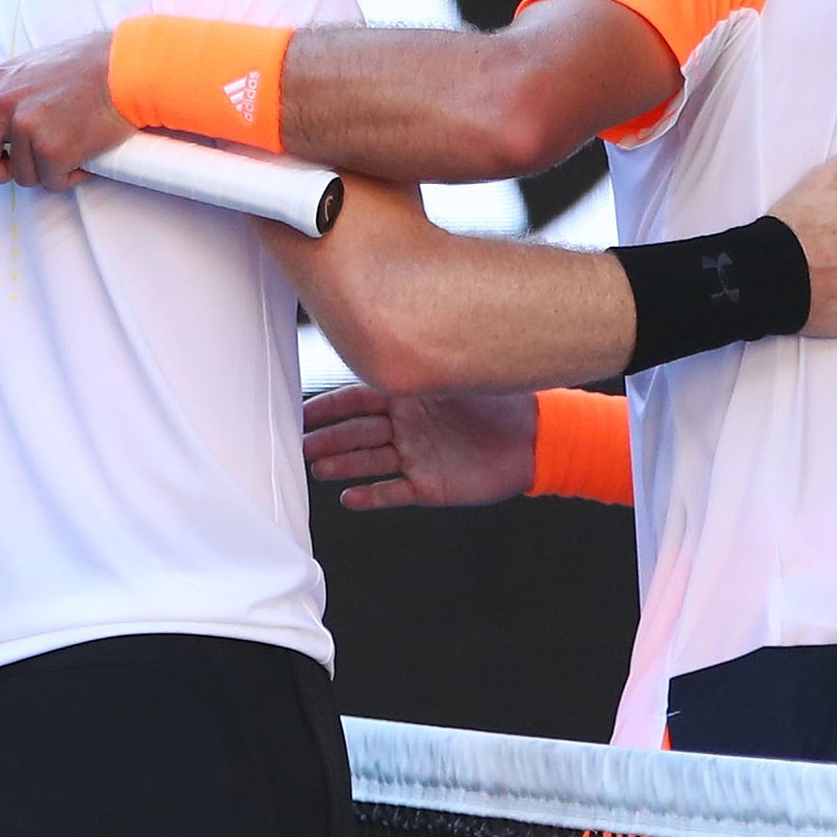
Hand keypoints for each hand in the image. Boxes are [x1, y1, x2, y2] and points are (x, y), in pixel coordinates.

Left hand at [0, 30, 131, 188]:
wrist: (127, 70)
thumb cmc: (89, 68)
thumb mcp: (32, 70)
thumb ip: (6, 97)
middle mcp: (4, 103)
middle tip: (25, 165)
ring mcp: (26, 126)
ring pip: (21, 175)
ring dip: (46, 168)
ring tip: (70, 140)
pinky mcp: (52, 148)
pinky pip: (51, 181)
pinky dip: (70, 173)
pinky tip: (84, 150)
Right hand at [305, 383, 536, 509]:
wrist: (536, 439)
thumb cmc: (503, 401)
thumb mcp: (463, 375)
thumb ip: (430, 364)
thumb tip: (400, 338)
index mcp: (410, 397)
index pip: (358, 400)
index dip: (330, 407)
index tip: (303, 412)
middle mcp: (406, 426)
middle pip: (357, 432)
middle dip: (328, 437)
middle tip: (300, 445)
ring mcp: (415, 456)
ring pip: (369, 461)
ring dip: (343, 464)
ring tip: (319, 469)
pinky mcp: (429, 485)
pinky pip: (394, 491)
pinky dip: (371, 496)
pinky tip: (349, 498)